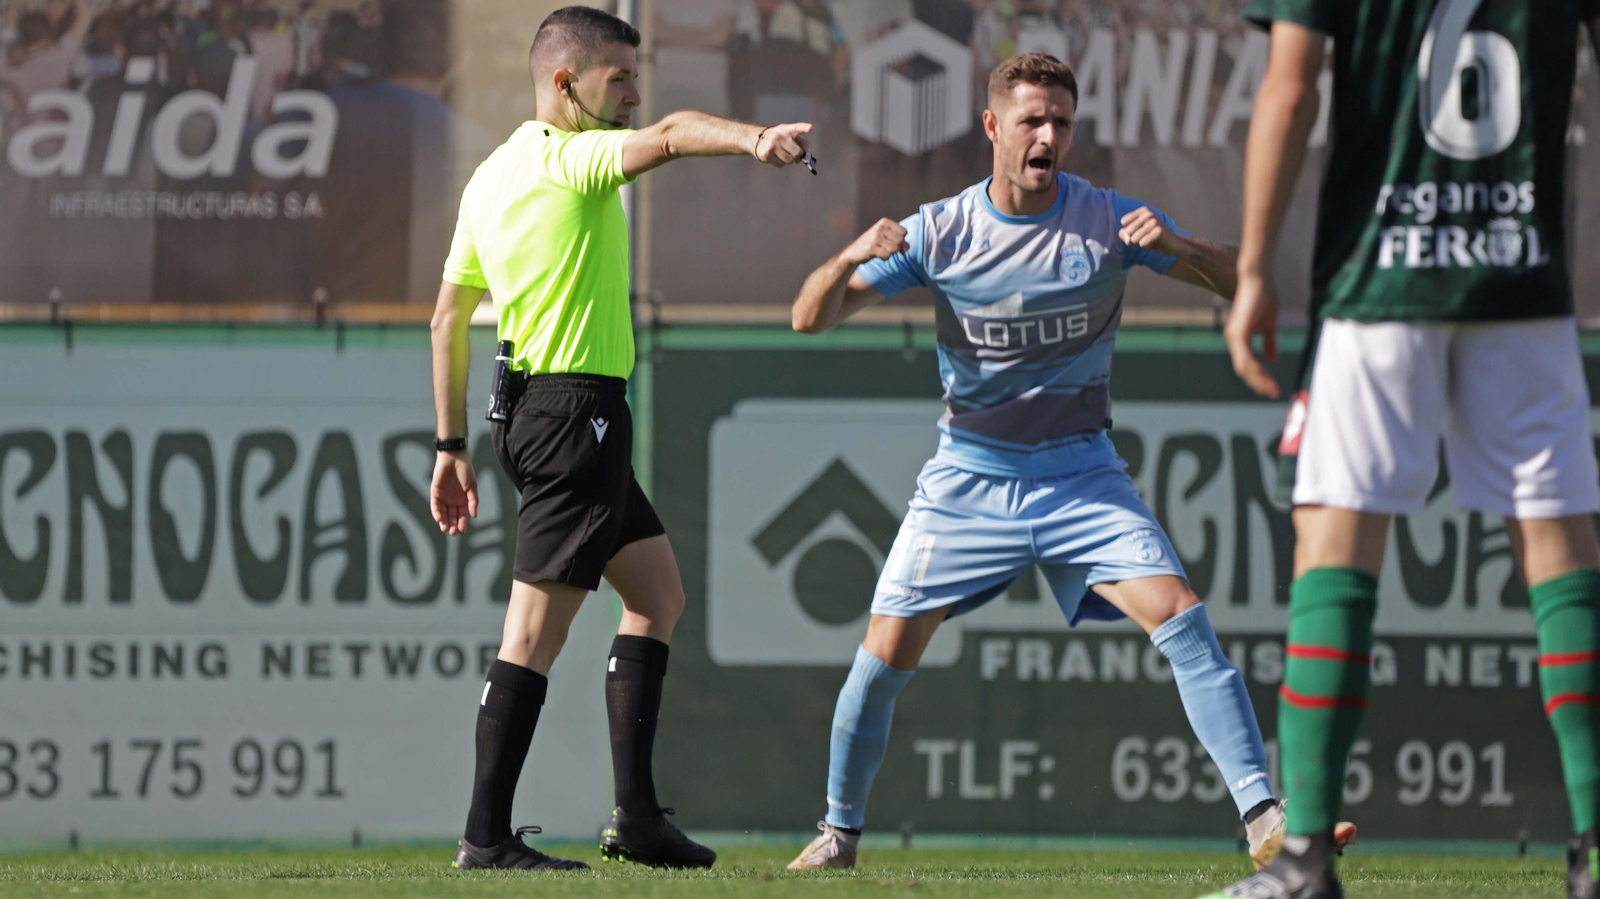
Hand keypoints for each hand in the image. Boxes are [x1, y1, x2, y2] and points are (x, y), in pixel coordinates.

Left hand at [430, 451, 477, 535]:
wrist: (454, 458)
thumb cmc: (465, 471)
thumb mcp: (472, 487)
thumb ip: (473, 501)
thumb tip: (474, 515)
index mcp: (464, 500)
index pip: (462, 515)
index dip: (462, 523)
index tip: (462, 531)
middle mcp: (453, 500)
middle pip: (452, 517)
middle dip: (453, 525)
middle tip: (453, 533)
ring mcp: (444, 497)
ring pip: (444, 513)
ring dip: (444, 522)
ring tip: (445, 529)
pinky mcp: (435, 493)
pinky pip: (435, 506)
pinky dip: (437, 513)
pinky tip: (439, 519)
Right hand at [754, 122, 813, 166]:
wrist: (758, 139)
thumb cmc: (780, 139)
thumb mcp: (791, 136)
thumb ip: (802, 143)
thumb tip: (806, 155)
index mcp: (787, 129)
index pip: (797, 127)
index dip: (804, 127)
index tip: (810, 128)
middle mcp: (779, 135)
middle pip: (797, 153)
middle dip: (796, 155)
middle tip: (790, 151)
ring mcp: (772, 144)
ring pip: (790, 160)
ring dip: (788, 160)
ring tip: (781, 153)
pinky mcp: (767, 154)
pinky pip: (781, 164)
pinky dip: (780, 163)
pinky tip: (774, 156)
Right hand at [840, 218, 908, 264]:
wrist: (852, 252)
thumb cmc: (872, 245)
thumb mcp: (885, 238)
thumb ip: (899, 241)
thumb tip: (905, 250)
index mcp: (884, 222)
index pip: (904, 232)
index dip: (901, 240)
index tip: (893, 243)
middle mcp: (880, 227)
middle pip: (900, 240)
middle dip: (896, 247)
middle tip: (886, 248)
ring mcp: (875, 237)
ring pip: (895, 249)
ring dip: (890, 253)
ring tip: (881, 251)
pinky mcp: (871, 248)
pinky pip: (887, 255)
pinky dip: (885, 258)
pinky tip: (878, 255)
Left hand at [1118, 206, 1180, 256]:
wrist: (1172, 244)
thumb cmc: (1151, 238)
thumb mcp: (1135, 235)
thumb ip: (1124, 235)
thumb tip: (1129, 239)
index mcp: (1143, 211)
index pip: (1124, 222)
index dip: (1128, 231)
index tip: (1139, 231)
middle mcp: (1148, 213)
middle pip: (1128, 230)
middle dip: (1133, 238)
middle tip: (1145, 237)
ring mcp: (1154, 221)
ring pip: (1134, 237)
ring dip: (1139, 242)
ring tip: (1149, 240)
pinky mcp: (1159, 232)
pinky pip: (1142, 242)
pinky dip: (1144, 245)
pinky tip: (1153, 243)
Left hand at [1225, 270, 1281, 398]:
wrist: (1259, 277)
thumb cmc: (1264, 296)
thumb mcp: (1269, 324)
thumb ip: (1269, 342)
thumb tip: (1271, 360)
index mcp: (1240, 339)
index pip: (1247, 365)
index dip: (1259, 378)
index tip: (1273, 388)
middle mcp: (1234, 340)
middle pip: (1244, 370)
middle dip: (1259, 384)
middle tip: (1273, 394)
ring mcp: (1234, 336)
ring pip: (1244, 367)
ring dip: (1259, 380)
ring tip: (1273, 390)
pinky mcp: (1238, 332)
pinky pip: (1246, 357)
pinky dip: (1256, 369)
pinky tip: (1267, 376)